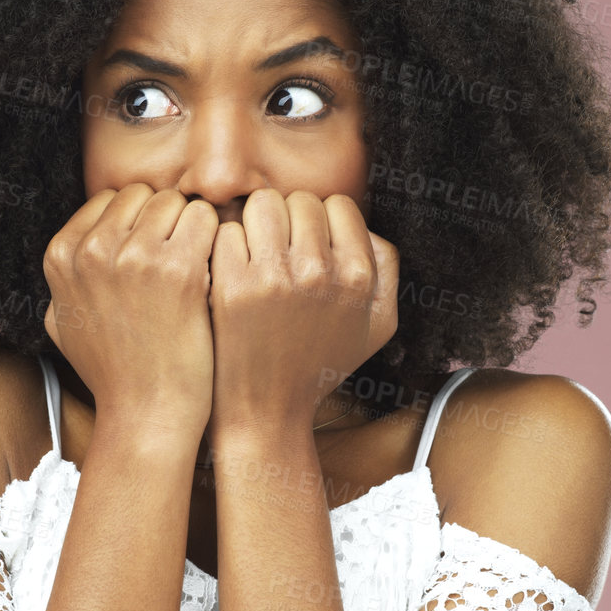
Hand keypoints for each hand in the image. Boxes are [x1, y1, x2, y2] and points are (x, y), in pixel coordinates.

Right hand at [42, 183, 218, 433]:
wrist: (147, 415)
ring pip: (178, 203)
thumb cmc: (112, 373)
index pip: (112, 199)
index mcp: (62, 255)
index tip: (151, 256)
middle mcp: (92, 250)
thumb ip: (66, 278)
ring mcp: (134, 257)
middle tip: (178, 263)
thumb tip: (75, 246)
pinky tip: (214, 275)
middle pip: (146, 195)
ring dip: (194, 231)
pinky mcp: (179, 270)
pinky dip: (217, 241)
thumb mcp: (62, 323)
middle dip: (167, 221)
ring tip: (196, 272)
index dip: (139, 224)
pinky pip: (207, 220)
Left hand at [206, 189, 397, 434]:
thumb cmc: (320, 365)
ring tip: (253, 255)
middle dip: (287, 221)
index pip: (337, 204)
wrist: (267, 410)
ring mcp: (274, 278)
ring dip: (255, 224)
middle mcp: (321, 273)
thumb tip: (363, 227)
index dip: (321, 222)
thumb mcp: (378, 324)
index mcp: (359, 276)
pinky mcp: (232, 287)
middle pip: (299, 200)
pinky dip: (225, 247)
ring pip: (262, 204)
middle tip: (277, 254)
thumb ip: (386, 269)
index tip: (308, 248)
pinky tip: (230, 272)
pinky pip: (227, 231)